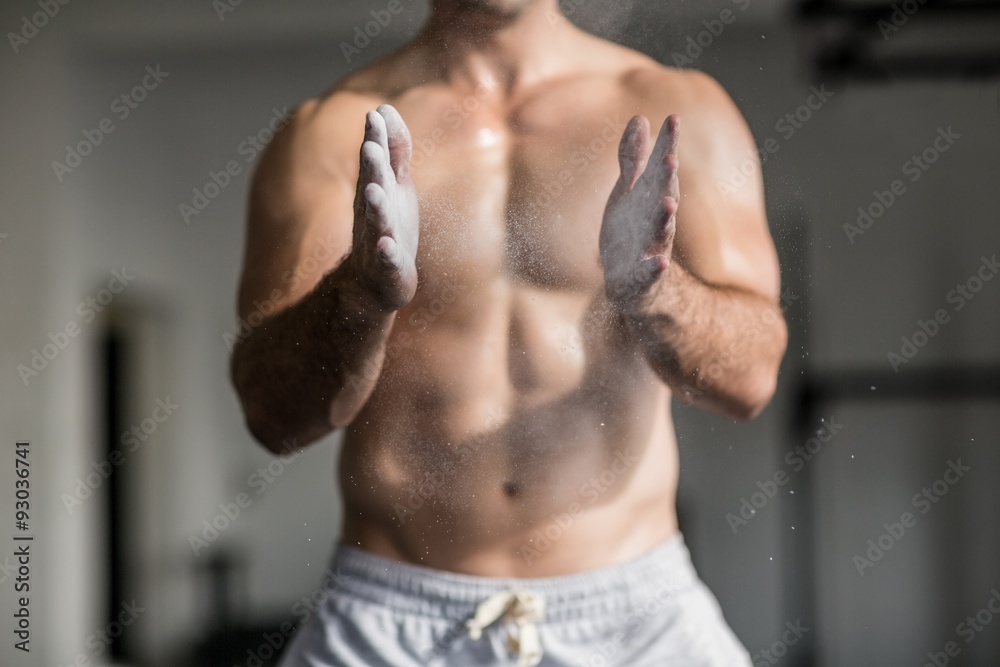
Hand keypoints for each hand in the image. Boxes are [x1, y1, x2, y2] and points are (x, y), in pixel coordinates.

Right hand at [348, 104, 418, 310]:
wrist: (373, 281)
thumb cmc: (387, 225)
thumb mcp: (395, 184)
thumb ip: (394, 149)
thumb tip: (385, 107)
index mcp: (376, 190)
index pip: (375, 162)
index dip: (375, 140)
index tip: (374, 114)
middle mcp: (372, 213)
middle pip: (372, 187)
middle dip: (372, 168)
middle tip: (370, 147)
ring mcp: (377, 241)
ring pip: (376, 223)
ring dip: (376, 207)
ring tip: (374, 191)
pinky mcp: (388, 269)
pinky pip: (386, 261)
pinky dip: (386, 254)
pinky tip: (386, 247)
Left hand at [599, 114, 679, 313]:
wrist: (633, 284)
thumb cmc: (631, 232)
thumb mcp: (628, 193)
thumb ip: (633, 159)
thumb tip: (640, 117)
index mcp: (651, 197)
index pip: (661, 167)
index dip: (667, 144)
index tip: (673, 118)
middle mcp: (656, 220)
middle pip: (663, 196)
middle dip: (666, 178)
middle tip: (670, 156)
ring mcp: (651, 249)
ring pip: (660, 233)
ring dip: (664, 219)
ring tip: (669, 204)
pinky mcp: (642, 278)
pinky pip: (649, 273)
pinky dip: (655, 268)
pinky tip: (660, 262)